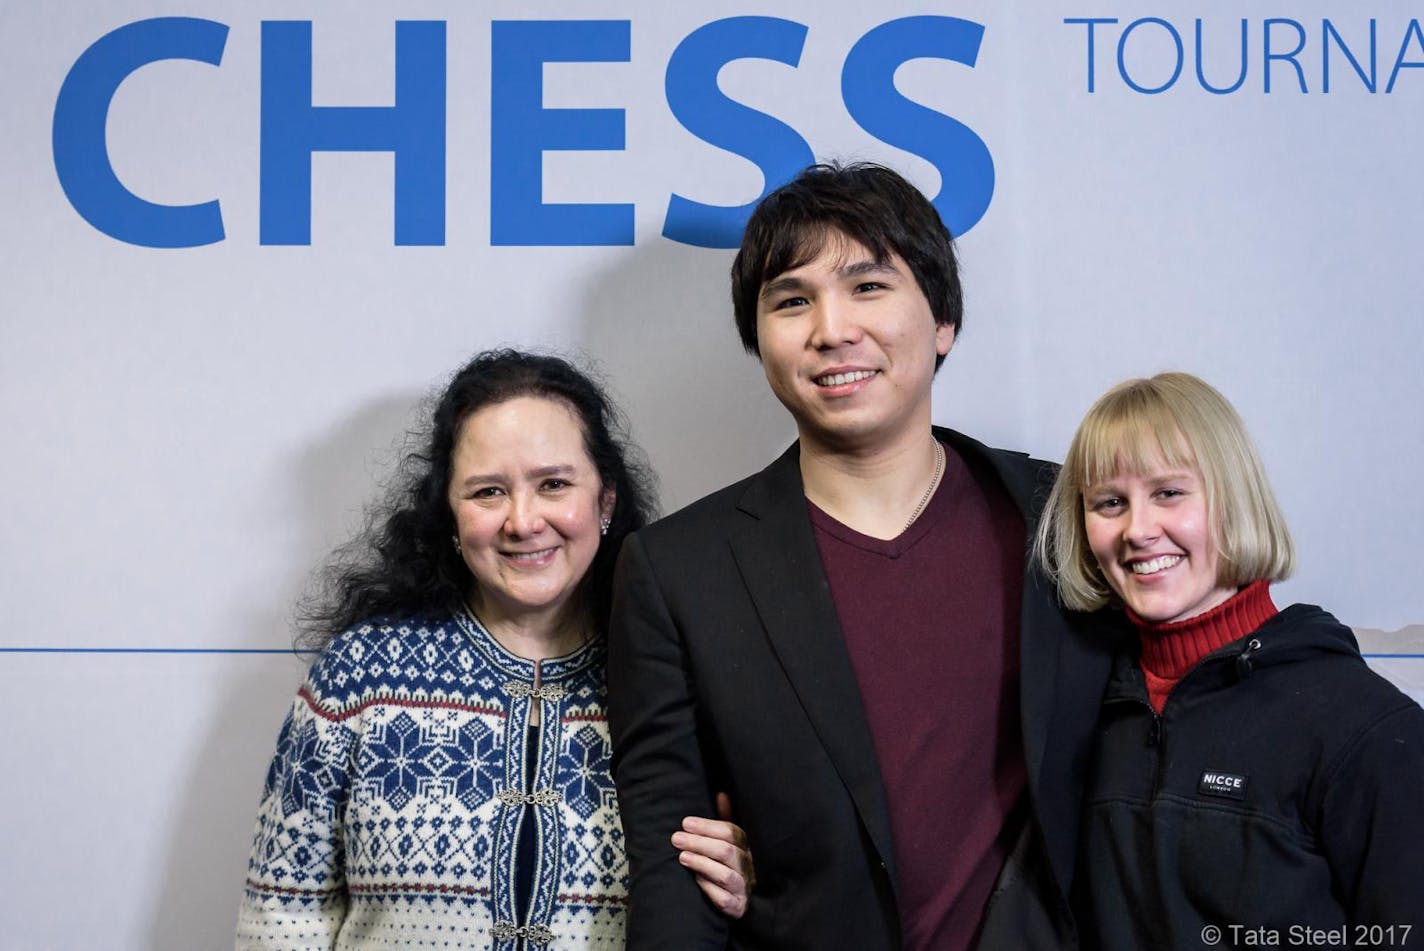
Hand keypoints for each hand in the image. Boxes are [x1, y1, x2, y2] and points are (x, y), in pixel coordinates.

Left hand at [671, 792, 755, 918]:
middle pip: (726, 851)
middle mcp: (748, 865)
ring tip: (682, 857)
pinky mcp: (737, 907)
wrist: (740, 900)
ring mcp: (744, 887)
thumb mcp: (730, 841)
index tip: (685, 823)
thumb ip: (725, 819)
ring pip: (726, 875)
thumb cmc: (730, 865)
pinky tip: (695, 880)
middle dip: (699, 843)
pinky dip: (709, 889)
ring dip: (702, 864)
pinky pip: (725, 899)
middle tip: (676, 838)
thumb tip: (721, 794)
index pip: (731, 832)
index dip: (707, 826)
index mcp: (746, 846)